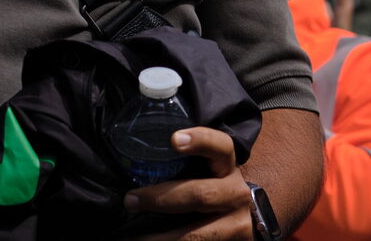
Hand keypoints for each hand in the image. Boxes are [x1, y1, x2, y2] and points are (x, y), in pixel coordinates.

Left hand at [124, 127, 252, 239]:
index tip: (174, 140)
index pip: (221, 146)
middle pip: (200, 195)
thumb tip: (136, 168)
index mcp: (227, 167)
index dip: (200, 140)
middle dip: (160, 199)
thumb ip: (184, 168)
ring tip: (132, 236)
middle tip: (130, 201)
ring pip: (194, 234)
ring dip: (158, 237)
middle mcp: (236, 193)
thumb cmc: (211, 190)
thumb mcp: (206, 173)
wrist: (240, 222)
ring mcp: (236, 223)